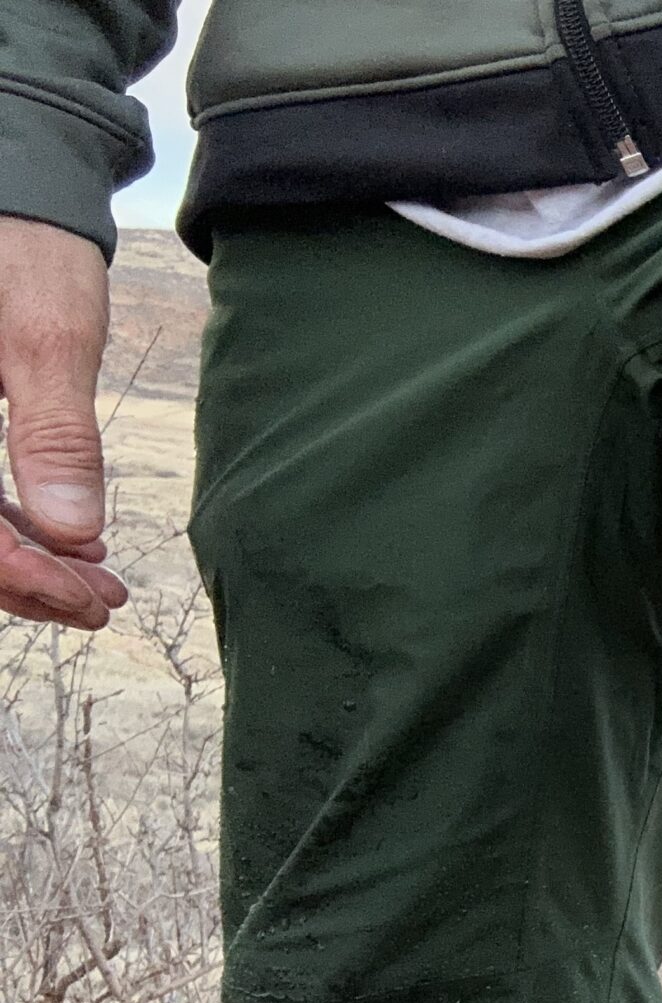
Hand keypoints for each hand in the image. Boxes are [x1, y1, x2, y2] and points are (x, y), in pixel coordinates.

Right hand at [1, 215, 125, 628]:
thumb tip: (72, 534)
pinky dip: (9, 524)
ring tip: (97, 586)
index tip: (88, 600)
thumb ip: (55, 435)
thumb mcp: (45, 338)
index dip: (19, 576)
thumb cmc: (22, 248)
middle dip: (22, 580)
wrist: (11, 189)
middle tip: (101, 603)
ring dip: (22, 558)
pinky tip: (69, 544)